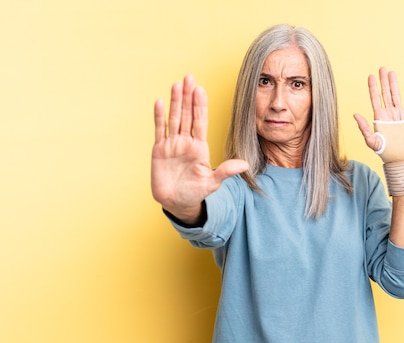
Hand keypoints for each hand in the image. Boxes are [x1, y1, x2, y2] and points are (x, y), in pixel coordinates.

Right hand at [151, 74, 248, 221]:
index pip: (200, 122)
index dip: (200, 106)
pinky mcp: (159, 150)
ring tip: (177, 84)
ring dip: (175, 101)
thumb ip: (225, 171)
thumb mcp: (212, 183)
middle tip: (189, 77)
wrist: (177, 203)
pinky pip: (159, 130)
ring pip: (174, 118)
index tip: (201, 90)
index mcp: (200, 147)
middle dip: (188, 96)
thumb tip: (245, 165)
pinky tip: (160, 101)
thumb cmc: (196, 193)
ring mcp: (172, 144)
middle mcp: (186, 142)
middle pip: (187, 115)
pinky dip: (159, 116)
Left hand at [353, 67, 403, 163]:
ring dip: (394, 84)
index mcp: (379, 117)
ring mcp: (398, 115)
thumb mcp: (371, 140)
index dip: (373, 87)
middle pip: (385, 94)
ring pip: (396, 96)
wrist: (398, 157)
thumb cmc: (383, 151)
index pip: (375, 99)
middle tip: (382, 68)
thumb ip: (363, 127)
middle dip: (383, 81)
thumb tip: (355, 115)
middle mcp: (388, 113)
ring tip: (392, 73)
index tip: (370, 76)